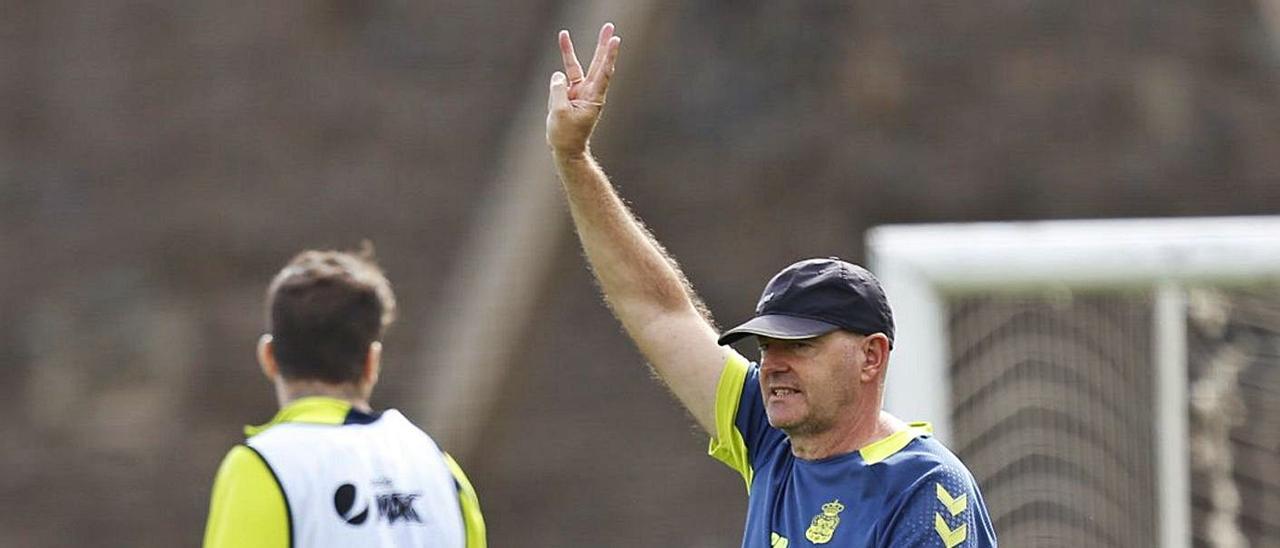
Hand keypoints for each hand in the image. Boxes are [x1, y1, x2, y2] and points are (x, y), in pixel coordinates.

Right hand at [546, 23, 620, 157]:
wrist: (566, 149)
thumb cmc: (566, 135)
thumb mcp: (559, 112)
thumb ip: (557, 90)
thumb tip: (558, 75)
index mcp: (593, 98)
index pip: (603, 72)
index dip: (609, 55)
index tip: (615, 39)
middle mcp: (589, 92)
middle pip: (597, 63)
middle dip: (601, 44)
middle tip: (609, 26)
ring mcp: (579, 92)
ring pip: (574, 67)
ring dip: (568, 51)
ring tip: (563, 33)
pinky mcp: (569, 95)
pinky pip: (561, 80)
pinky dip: (556, 80)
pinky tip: (555, 95)